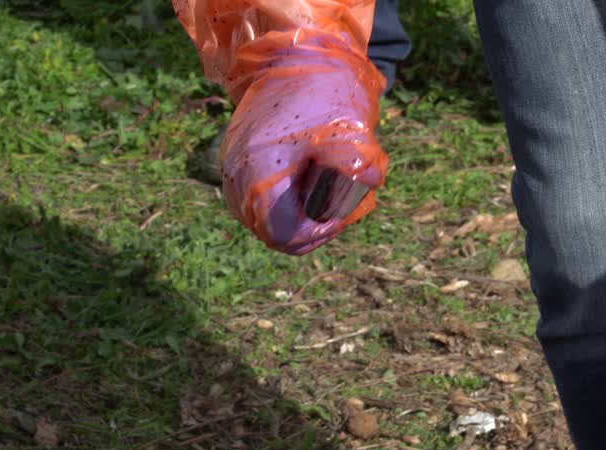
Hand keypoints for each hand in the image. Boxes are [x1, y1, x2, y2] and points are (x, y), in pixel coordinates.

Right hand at [220, 32, 386, 254]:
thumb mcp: (344, 126)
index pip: (285, 234)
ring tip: (335, 193)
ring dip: (306, 216)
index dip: (319, 231)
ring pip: (272, 221)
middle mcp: (238, 180)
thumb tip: (371, 179)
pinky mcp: (241, 169)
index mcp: (258, 174)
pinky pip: (267, 203)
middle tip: (346, 207)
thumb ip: (355, 158)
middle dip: (316, 226)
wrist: (293, 59)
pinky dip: (294, 201)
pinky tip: (316, 182)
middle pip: (277, 233)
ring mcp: (234, 175)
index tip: (343, 212)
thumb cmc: (321, 93)